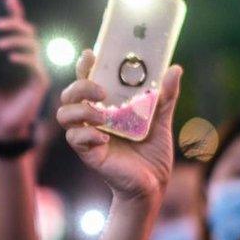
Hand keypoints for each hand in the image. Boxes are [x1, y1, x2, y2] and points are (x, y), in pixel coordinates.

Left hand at [0, 0, 48, 139]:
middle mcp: (26, 59)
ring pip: (33, 44)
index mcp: (12, 55)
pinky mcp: (38, 82)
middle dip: (14, 23)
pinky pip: (35, 64)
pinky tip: (10, 57)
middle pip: (27, 31)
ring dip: (17, 39)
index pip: (16, 29)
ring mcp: (34, 69)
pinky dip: (23, 57)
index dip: (15, 12)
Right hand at [56, 51, 181, 200]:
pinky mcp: (89, 154)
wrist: (154, 184)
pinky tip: (105, 137)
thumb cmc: (153, 152)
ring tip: (103, 116)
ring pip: (64, 115)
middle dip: (80, 87)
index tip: (90, 55)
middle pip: (69, 95)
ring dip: (81, 111)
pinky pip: (75, 139)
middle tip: (101, 91)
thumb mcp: (161, 120)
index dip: (84, 66)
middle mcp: (93, 118)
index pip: (87, 80)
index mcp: (106, 106)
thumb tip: (175, 69)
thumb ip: (166, 96)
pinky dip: (88, 135)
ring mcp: (88, 136)